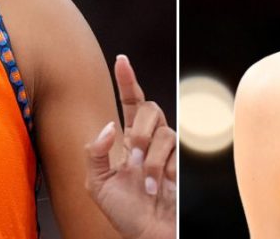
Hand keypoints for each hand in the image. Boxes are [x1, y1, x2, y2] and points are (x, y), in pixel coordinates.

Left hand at [85, 55, 175, 238]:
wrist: (149, 235)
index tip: (122, 59)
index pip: (131, 102)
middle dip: (141, 132)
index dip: (128, 80)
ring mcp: (169, 152)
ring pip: (165, 134)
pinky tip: (163, 188)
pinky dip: (167, 172)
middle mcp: (150, 141)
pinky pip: (179, 154)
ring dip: (152, 161)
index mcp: (128, 141)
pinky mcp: (184, 164)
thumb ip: (95, 153)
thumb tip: (109, 126)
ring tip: (147, 184)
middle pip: (151, 109)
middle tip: (133, 160)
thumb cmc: (125, 213)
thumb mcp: (97, 185)